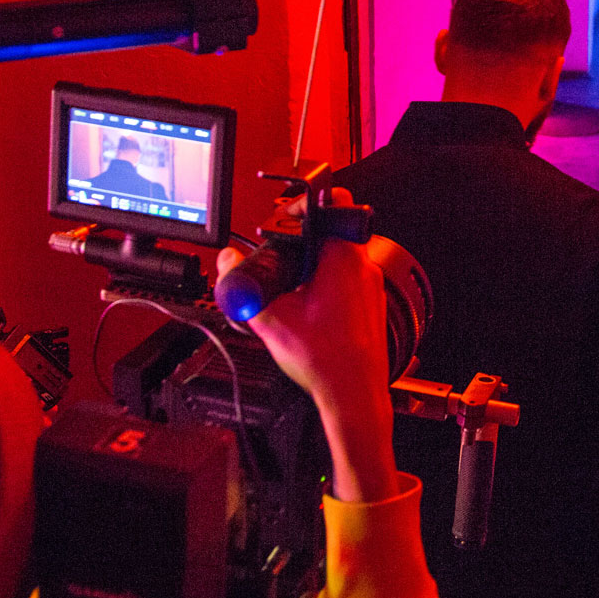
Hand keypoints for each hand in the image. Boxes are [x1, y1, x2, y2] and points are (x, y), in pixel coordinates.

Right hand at [216, 191, 395, 501]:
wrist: (355, 395)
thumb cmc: (326, 361)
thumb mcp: (271, 319)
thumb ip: (243, 286)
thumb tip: (227, 262)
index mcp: (344, 258)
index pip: (336, 202)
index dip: (306, 204)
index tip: (285, 218)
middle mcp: (364, 267)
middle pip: (332, 231)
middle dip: (302, 242)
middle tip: (280, 259)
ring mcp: (371, 286)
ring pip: (340, 258)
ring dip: (314, 265)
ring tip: (292, 288)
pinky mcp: (371, 304)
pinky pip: (348, 281)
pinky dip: (326, 285)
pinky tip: (308, 309)